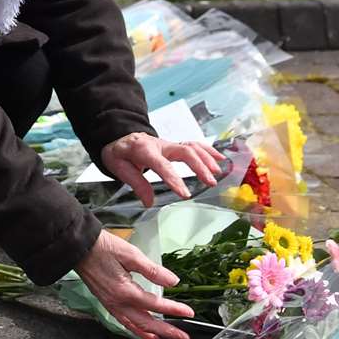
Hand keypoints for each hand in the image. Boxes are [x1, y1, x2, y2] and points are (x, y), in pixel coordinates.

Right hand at [75, 229, 194, 338]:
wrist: (80, 248)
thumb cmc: (103, 248)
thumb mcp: (131, 254)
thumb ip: (153, 270)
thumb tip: (172, 281)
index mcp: (125, 291)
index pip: (155, 304)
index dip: (174, 309)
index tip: (188, 312)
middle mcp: (118, 303)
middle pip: (147, 323)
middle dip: (167, 331)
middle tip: (183, 337)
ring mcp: (111, 305)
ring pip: (134, 326)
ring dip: (151, 335)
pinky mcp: (107, 303)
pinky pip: (124, 322)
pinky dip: (136, 330)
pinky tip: (142, 332)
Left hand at [100, 132, 224, 207]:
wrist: (118, 136)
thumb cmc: (118, 152)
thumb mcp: (119, 167)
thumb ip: (136, 183)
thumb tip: (149, 202)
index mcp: (143, 149)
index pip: (162, 165)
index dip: (174, 179)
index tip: (185, 194)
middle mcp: (160, 144)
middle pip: (184, 151)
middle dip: (199, 166)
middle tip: (210, 182)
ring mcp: (169, 144)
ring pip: (192, 146)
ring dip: (207, 158)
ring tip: (217, 173)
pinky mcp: (174, 146)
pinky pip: (194, 145)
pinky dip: (208, 151)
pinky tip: (220, 159)